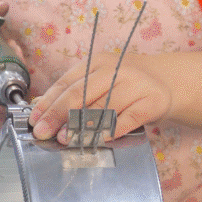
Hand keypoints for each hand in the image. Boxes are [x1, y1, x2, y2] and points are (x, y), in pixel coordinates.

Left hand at [28, 53, 172, 143]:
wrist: (166, 81)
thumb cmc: (125, 85)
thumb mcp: (99, 81)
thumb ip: (73, 93)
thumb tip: (40, 108)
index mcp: (97, 62)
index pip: (66, 83)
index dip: (48, 103)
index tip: (34, 120)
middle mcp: (116, 70)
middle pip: (80, 94)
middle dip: (57, 115)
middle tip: (43, 133)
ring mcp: (135, 84)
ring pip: (102, 108)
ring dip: (81, 126)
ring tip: (65, 139)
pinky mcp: (152, 101)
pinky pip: (127, 119)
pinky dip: (110, 130)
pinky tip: (97, 139)